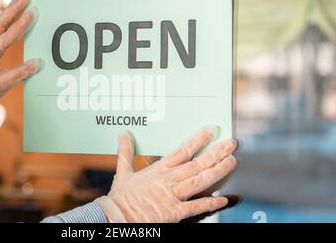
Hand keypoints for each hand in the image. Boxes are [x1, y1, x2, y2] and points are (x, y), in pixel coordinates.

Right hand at [95, 127, 237, 222]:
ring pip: (200, 181)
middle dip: (216, 153)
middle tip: (231, 144)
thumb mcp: (123, 172)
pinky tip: (223, 199)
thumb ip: (125, 152)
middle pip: (197, 164)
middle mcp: (168, 180)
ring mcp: (172, 196)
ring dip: (217, 171)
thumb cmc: (120, 198)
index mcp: (158, 170)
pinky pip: (196, 207)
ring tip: (232, 162)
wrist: (116, 217)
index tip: (211, 131)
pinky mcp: (174, 212)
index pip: (182, 150)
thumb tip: (123, 134)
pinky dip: (210, 203)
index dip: (198, 140)